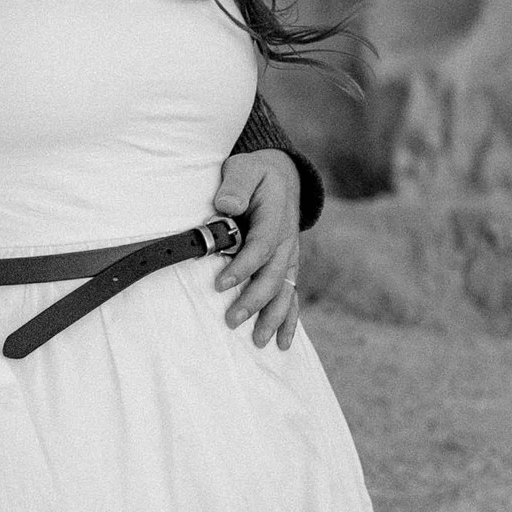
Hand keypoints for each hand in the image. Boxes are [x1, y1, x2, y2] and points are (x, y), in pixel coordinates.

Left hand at [211, 149, 303, 348]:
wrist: (282, 174)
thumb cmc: (255, 173)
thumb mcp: (244, 169)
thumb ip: (236, 185)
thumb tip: (227, 205)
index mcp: (276, 216)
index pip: (260, 246)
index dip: (242, 267)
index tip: (220, 284)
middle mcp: (286, 240)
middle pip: (273, 275)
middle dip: (254, 300)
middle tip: (232, 320)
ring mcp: (289, 255)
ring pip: (285, 290)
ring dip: (272, 316)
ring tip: (257, 340)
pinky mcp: (287, 265)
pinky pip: (291, 294)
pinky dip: (289, 318)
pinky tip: (282, 342)